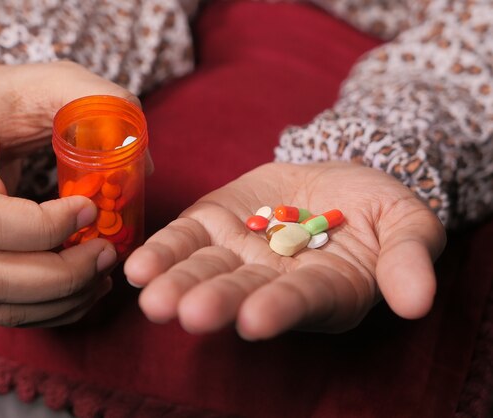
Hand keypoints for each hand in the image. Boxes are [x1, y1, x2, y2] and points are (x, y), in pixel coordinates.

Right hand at [0, 61, 140, 326]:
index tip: (91, 208)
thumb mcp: (58, 81)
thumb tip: (142, 168)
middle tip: (108, 253)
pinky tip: (83, 286)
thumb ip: (104, 106)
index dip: (45, 227)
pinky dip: (47, 309)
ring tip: (102, 272)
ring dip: (58, 299)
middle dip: (61, 276)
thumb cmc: (14, 97)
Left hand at [124, 162, 445, 338]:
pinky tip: (138, 266)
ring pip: (204, 270)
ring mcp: (236, 254)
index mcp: (323, 289)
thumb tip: (418, 302)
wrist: (336, 180)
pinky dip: (161, 252)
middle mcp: (272, 281)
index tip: (258, 320)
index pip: (302, 301)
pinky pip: (183, 240)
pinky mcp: (210, 224)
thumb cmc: (377, 209)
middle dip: (216, 301)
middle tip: (190, 313)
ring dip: (177, 283)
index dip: (281, 308)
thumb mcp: (408, 225)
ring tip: (151, 296)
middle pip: (242, 292)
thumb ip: (409, 259)